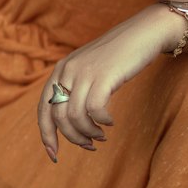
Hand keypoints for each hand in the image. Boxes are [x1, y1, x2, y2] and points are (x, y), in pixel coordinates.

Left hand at [37, 6, 174, 161]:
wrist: (143, 32)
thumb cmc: (118, 55)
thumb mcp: (89, 69)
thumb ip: (76, 88)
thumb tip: (70, 123)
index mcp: (60, 70)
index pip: (43, 109)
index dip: (46, 135)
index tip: (54, 155)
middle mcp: (67, 71)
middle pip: (59, 118)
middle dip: (73, 138)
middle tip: (90, 145)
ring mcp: (84, 72)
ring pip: (75, 117)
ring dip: (88, 133)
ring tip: (101, 136)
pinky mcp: (103, 76)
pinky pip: (94, 110)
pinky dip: (101, 122)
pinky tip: (110, 122)